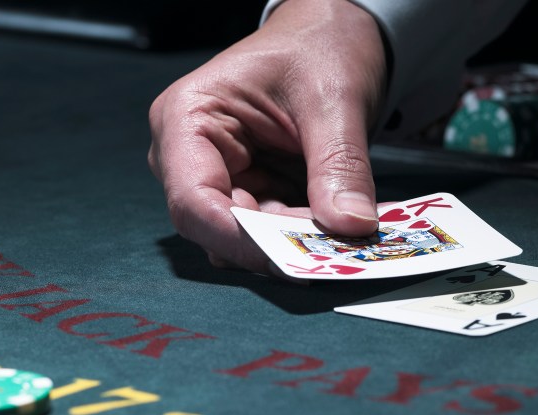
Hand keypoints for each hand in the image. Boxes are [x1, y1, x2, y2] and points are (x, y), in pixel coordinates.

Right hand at [148, 0, 387, 274]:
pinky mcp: (244, 192)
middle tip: (331, 244)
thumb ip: (340, 165)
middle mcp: (186, 156)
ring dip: (292, 240)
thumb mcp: (335, 99)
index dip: (238, 238)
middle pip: (216, 226)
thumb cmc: (317, 47)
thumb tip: (351, 225)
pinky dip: (301, 233)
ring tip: (340, 228)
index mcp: (187, 118)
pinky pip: (266, 230)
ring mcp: (215, 177)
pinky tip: (335, 221)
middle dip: (274, 240)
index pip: (194, 200)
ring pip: (243, 236)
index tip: (291, 255)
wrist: (329, 37)